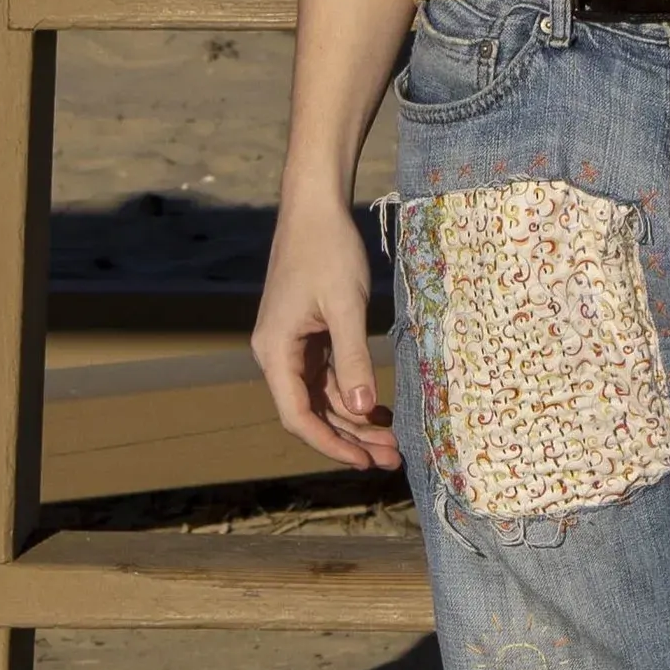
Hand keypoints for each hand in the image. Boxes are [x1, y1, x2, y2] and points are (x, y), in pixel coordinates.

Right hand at [251, 195, 401, 471]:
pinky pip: (329, 378)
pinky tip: (381, 412)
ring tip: (394, 443)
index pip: (298, 416)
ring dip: (356, 421)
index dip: (330, 445)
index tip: (364, 461)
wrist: (315, 208)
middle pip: (313, 413)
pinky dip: (354, 396)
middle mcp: (278, 354)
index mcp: (275, 351)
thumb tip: (361, 409)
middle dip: (351, 438)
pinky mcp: (309, 336)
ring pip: (324, 398)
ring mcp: (293, 346)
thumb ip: (352, 360)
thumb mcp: (345, 306)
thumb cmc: (327, 250)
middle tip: (393, 459)